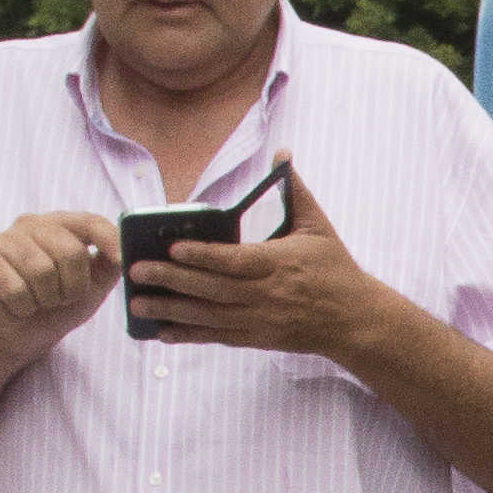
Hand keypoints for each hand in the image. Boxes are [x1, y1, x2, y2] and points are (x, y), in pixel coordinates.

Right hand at [0, 211, 120, 365]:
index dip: (109, 239)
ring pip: (42, 271)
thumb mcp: (93, 285)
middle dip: (73, 287)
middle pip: (70, 251)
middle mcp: (31, 224)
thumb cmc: (57, 305)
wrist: (19, 334)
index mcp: (61, 225)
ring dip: (48, 299)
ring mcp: (5, 239)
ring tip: (41, 301)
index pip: (90, 222)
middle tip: (62, 298)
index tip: (119, 259)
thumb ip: (110, 264)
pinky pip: (18, 290)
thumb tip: (128, 249)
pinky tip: (20, 305)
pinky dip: (25, 307)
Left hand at [125, 162, 394, 366]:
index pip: (235, 260)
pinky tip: (162, 332)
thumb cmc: (335, 270)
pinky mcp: (258, 338)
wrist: (355, 321)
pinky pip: (218, 337)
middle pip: (212, 289)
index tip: (173, 248)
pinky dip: (189, 335)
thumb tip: (282, 153)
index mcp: (280, 264)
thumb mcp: (319, 227)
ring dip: (171, 310)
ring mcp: (261, 320)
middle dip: (171, 280)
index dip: (203, 256)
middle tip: (137, 271)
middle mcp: (267, 295)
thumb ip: (296, 191)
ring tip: (138, 302)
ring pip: (209, 316)